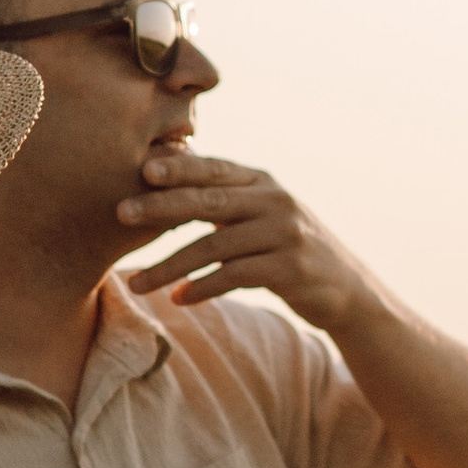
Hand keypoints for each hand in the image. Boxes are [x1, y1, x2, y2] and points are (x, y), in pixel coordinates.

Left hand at [114, 152, 379, 327]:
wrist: (346, 289)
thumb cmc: (286, 248)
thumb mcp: (261, 213)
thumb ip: (222, 197)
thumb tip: (162, 174)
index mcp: (262, 182)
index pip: (214, 169)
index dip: (179, 168)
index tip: (142, 171)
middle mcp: (275, 201)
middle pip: (209, 201)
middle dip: (162, 207)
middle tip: (121, 213)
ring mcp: (284, 235)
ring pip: (215, 246)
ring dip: (170, 265)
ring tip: (137, 283)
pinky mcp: (290, 270)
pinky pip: (234, 276)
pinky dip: (202, 288)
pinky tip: (178, 299)